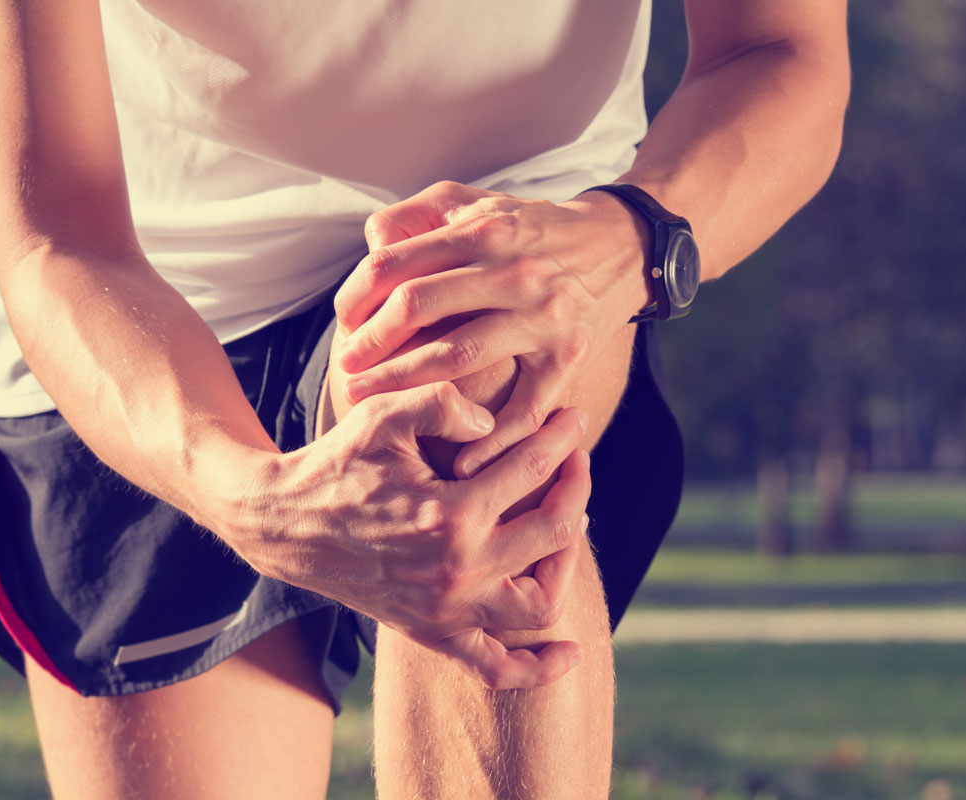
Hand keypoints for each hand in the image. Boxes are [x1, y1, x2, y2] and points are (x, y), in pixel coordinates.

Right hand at [224, 381, 592, 689]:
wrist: (285, 523)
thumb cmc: (337, 462)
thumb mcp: (383, 414)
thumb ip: (443, 402)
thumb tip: (497, 422)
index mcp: (450, 514)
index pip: (534, 470)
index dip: (562, 438)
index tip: (575, 418)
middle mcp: (456, 572)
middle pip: (555, 533)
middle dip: (576, 488)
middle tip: (575, 460)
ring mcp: (446, 611)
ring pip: (540, 604)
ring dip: (567, 564)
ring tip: (567, 528)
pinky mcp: (432, 633)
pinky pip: (495, 669)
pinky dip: (538, 668)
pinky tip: (570, 652)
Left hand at [333, 180, 647, 477]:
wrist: (622, 245)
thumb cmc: (533, 228)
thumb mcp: (476, 202)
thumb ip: (418, 215)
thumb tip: (370, 247)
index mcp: (482, 231)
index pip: (396, 263)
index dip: (356, 296)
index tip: (343, 324)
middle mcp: (512, 270)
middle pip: (417, 307)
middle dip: (370, 344)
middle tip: (346, 372)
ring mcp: (542, 317)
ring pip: (458, 356)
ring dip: (405, 384)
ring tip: (371, 404)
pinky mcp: (568, 357)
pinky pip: (524, 407)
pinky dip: (491, 439)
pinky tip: (458, 459)